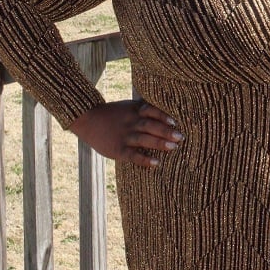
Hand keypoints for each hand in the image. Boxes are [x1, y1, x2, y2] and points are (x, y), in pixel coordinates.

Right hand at [69, 100, 183, 166]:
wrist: (88, 120)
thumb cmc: (113, 113)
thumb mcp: (128, 106)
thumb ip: (144, 109)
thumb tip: (167, 112)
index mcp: (134, 110)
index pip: (152, 111)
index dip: (163, 116)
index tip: (175, 122)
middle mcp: (130, 122)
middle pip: (151, 125)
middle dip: (166, 131)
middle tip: (181, 137)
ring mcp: (124, 136)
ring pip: (144, 139)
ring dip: (159, 143)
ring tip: (173, 147)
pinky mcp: (118, 149)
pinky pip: (133, 155)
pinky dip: (145, 159)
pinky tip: (156, 163)